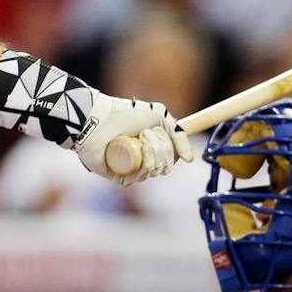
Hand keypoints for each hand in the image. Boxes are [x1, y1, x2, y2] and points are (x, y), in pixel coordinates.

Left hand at [76, 93, 193, 184]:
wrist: (102, 118)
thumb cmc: (127, 114)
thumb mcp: (160, 116)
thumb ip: (179, 134)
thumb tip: (189, 160)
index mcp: (152, 152)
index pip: (172, 160)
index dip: (172, 149)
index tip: (159, 132)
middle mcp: (143, 163)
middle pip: (166, 166)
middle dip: (161, 147)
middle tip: (145, 132)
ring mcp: (131, 172)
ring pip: (155, 171)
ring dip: (153, 151)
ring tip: (139, 136)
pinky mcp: (119, 177)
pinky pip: (141, 177)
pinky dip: (145, 163)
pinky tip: (138, 150)